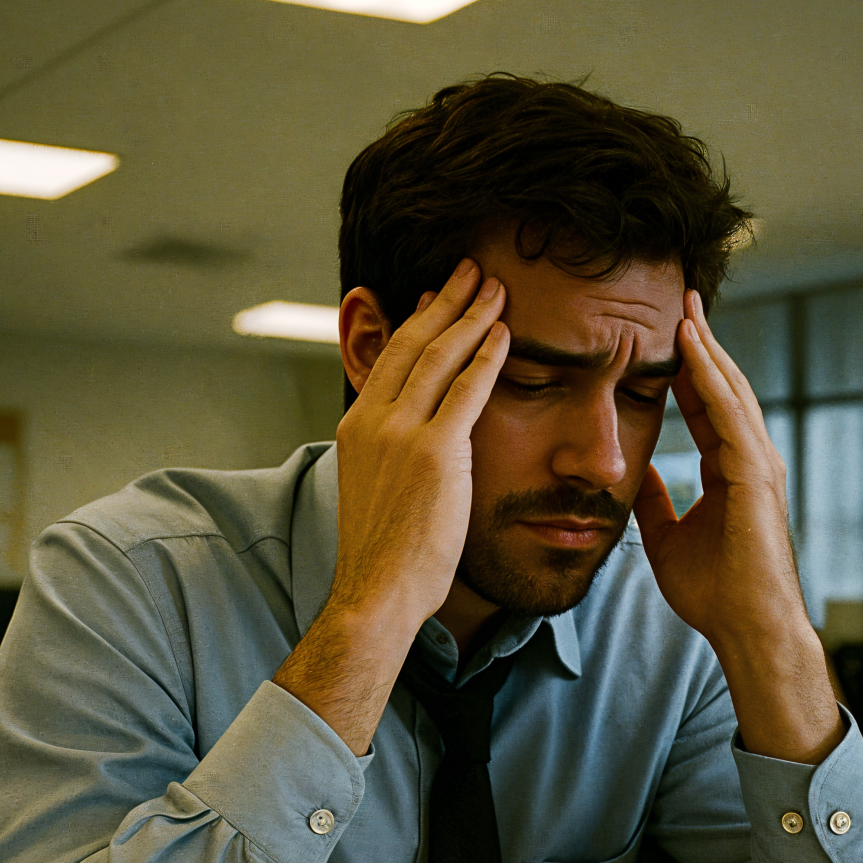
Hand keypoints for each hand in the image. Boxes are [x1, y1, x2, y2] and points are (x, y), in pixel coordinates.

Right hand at [274, 259, 508, 753]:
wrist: (376, 591)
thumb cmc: (384, 557)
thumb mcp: (377, 492)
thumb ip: (393, 458)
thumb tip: (413, 450)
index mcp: (356, 428)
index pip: (389, 359)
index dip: (415, 322)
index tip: (436, 296)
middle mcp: (373, 421)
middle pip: (412, 344)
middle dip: (445, 302)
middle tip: (470, 271)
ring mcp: (401, 434)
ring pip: (439, 356)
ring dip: (471, 317)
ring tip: (494, 287)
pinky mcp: (435, 452)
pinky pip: (467, 391)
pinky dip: (487, 357)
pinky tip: (506, 334)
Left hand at [633, 290, 843, 762]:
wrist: (746, 629)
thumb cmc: (714, 593)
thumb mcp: (666, 537)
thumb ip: (656, 501)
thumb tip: (636, 473)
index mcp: (730, 470)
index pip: (705, 405)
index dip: (687, 369)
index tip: (665, 332)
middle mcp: (749, 459)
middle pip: (723, 387)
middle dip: (702, 344)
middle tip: (682, 298)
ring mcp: (759, 464)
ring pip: (731, 392)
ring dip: (707, 349)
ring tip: (686, 308)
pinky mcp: (756, 475)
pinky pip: (730, 416)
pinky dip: (712, 380)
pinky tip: (693, 350)